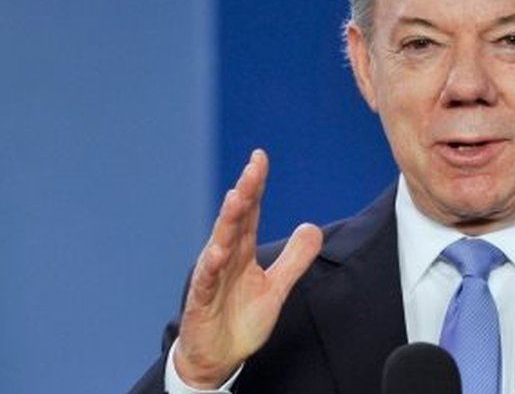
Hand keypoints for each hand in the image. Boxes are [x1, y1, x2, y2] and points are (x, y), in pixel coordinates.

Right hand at [174, 149, 323, 387]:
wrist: (217, 357)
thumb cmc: (239, 318)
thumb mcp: (276, 287)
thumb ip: (294, 258)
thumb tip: (313, 227)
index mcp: (241, 251)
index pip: (249, 212)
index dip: (255, 186)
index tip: (259, 157)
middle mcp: (224, 257)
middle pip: (235, 219)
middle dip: (244, 192)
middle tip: (253, 167)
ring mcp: (211, 277)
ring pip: (219, 242)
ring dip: (228, 220)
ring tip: (237, 196)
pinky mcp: (201, 300)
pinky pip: (206, 280)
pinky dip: (211, 266)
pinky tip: (218, 250)